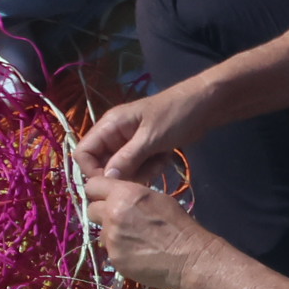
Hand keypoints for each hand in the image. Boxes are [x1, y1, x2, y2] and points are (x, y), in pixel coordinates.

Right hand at [76, 81, 209, 182]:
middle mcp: (114, 135)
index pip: (83, 153)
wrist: (206, 105)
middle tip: (145, 171)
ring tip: (159, 161)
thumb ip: (127, 159)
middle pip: (102, 165)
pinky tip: (165, 159)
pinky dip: (150, 168)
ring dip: (140, 172)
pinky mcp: (143, 150)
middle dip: (123, 174)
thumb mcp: (151, 138)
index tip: (114, 182)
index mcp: (109, 126)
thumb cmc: (175, 114)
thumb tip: (105, 180)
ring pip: (122, 170)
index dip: (93, 171)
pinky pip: (138, 168)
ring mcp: (129, 144)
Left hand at [81, 167, 213, 288]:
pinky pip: (109, 250)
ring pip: (100, 231)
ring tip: (132, 238)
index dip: (99, 191)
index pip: (93, 185)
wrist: (188, 257)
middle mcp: (112, 214)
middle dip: (102, 213)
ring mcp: (111, 238)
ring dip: (111, 233)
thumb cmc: (178, 225)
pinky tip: (136, 252)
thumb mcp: (156, 199)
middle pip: (92, 209)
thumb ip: (131, 196)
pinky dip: (118, 250)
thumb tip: (117, 196)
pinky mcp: (113, 258)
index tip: (105, 197)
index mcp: (125, 194)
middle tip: (119, 219)